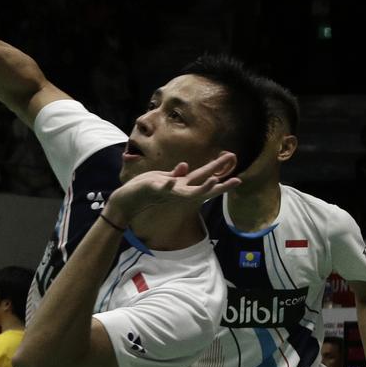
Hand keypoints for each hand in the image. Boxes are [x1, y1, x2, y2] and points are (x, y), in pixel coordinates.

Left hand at [105, 153, 240, 226]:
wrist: (127, 201)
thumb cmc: (145, 189)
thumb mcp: (163, 179)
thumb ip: (176, 175)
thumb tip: (186, 166)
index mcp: (181, 187)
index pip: (204, 182)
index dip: (220, 179)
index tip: (238, 177)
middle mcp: (179, 192)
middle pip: (204, 189)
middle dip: (221, 185)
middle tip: (238, 181)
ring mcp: (169, 193)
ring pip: (190, 191)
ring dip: (202, 186)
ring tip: (214, 180)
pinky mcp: (156, 189)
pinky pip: (165, 186)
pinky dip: (170, 182)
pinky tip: (174, 178)